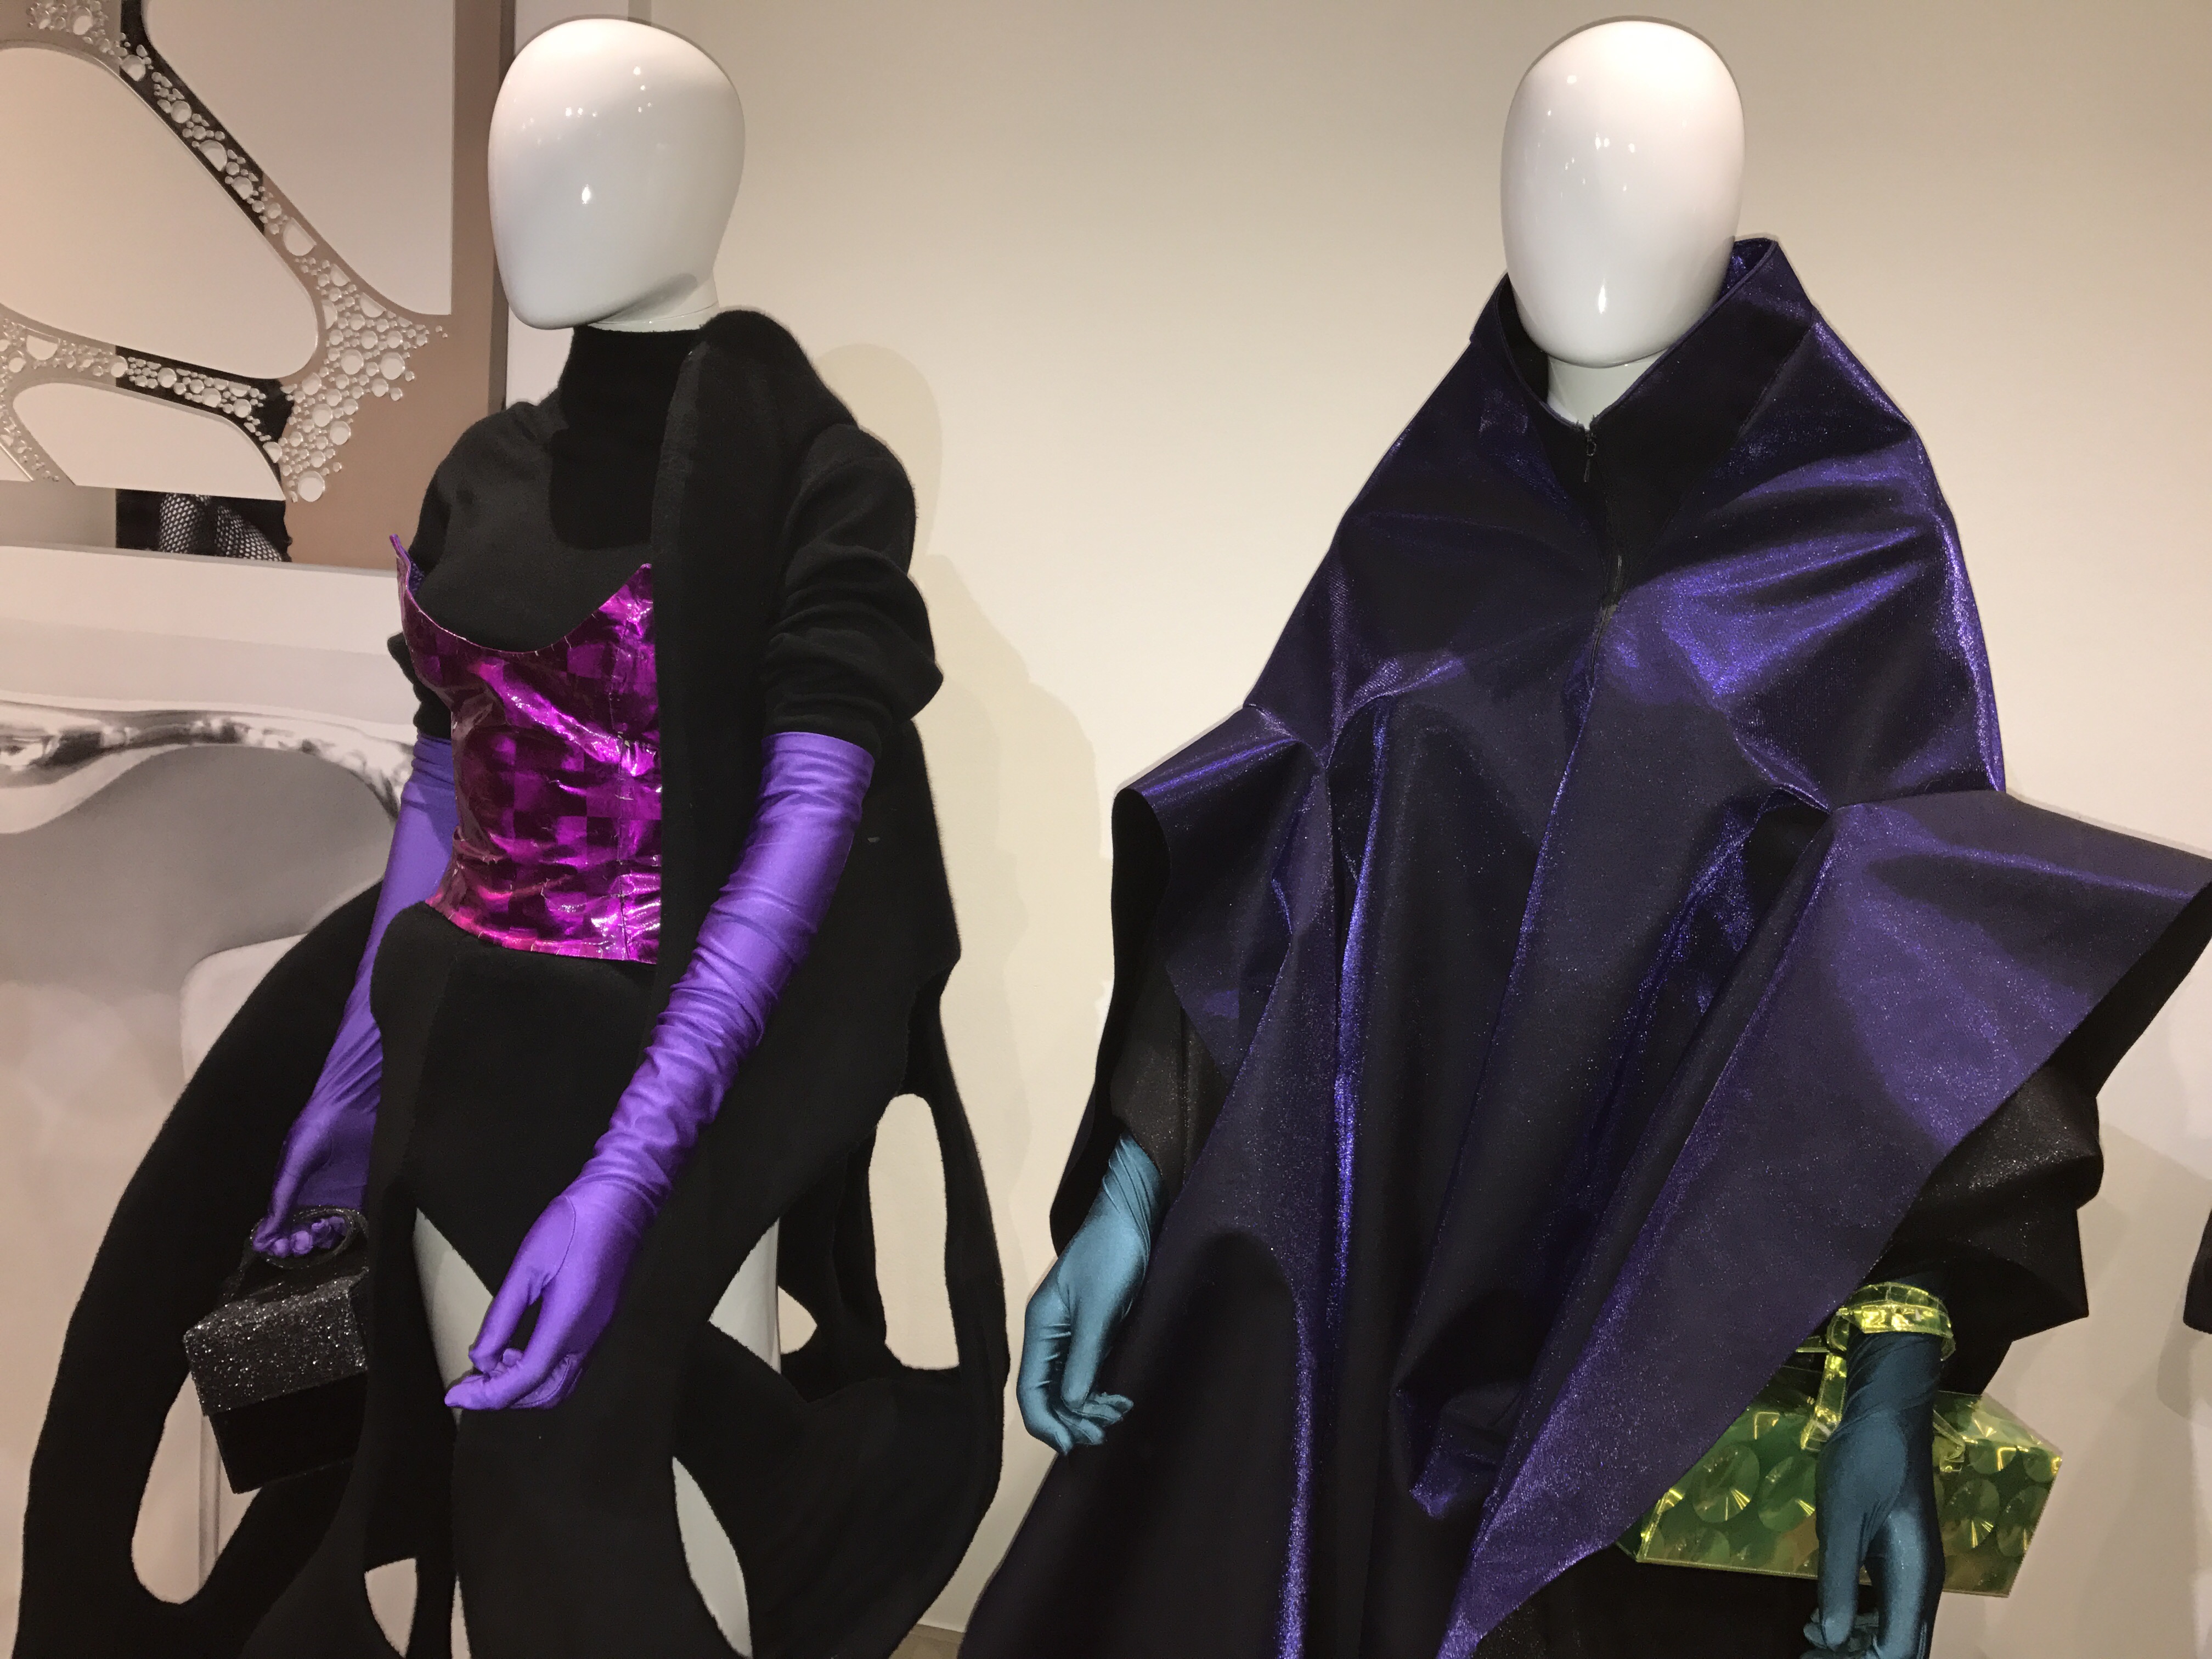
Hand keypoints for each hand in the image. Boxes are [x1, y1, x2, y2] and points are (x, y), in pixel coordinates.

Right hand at [254, 1104, 374, 1256]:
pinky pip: (352, 1221)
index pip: (281, 1227)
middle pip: (303, 1234)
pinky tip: (337, 1227)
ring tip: (316, 1231)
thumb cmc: (317, 1129)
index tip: (277, 1248)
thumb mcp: (294, 1164)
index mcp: (292, 1191)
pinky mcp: (360, 1195)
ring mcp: (337, 1198)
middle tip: (299, 1242)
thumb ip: (282, 1199)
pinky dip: (344, 1230)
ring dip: (319, 1239)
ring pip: (327, 1233)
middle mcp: (313, 1198)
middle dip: (298, 1243)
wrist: (352, 1108)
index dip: (278, 1241)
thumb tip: (263, 1237)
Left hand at [443, 1187, 646, 1410]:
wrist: (623, 1201)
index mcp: (566, 1324)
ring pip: (561, 1386)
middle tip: (471, 1383)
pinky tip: (521, 1350)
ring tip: (495, 1365)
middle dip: (505, 1398)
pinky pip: (570, 1369)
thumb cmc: (572, 1225)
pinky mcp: (602, 1324)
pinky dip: (541, 1373)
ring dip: (525, 1388)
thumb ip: (503, 1315)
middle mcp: (586, 1339)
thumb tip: (481, 1359)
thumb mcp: (528, 1265)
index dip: (488, 1395)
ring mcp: (598, 1334)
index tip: (453, 1395)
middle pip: (546, 1394)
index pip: (526, 1380)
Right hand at [1016, 1135, 1162, 1454]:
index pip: (1029, 1390)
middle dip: (1072, 1420)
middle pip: (1048, 1396)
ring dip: (1089, 1411)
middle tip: (1104, 1433)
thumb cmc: (1110, 1256)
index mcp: (1040, 1328)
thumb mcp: (1099, 1308)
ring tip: (1119, 1414)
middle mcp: (1049, 1337)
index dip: (1045, 1423)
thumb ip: (1083, 1357)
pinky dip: (1099, 1395)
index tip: (1071, 1444)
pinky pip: (1086, 1377)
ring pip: (1069, 1391)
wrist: (1128, 1220)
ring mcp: (1070, 1338)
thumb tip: (1071, 1403)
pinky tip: (1120, 1400)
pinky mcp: (1091, 1336)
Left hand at [1803, 1331, 1943, 1658]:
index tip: (1817, 1656)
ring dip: (1856, 1645)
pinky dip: (1858, 1623)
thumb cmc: (1865, 1460)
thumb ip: (1837, 1579)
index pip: (1899, 1651)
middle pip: (1902, 1649)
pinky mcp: (1899, 1558)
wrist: (1887, 1415)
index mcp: (1914, 1578)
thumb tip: (1829, 1638)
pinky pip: (1887, 1609)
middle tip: (1808, 1654)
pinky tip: (1822, 1618)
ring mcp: (1914, 1571)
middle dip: (1858, 1658)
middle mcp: (1922, 1583)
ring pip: (1896, 1633)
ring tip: (1808, 1641)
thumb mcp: (1842, 1518)